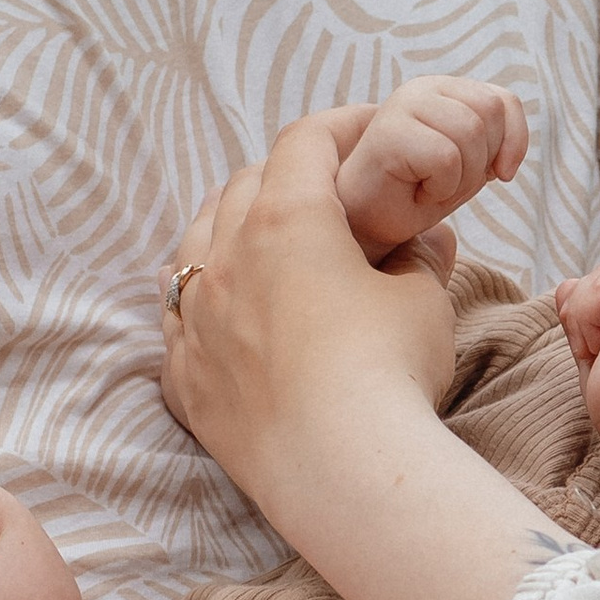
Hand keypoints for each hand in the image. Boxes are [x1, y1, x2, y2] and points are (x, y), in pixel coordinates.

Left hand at [162, 114, 454, 503]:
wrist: (341, 471)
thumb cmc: (389, 373)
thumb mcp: (423, 300)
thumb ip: (418, 257)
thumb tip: (423, 241)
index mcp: (288, 220)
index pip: (306, 143)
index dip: (340, 128)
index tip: (367, 133)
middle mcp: (227, 257)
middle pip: (244, 186)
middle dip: (285, 177)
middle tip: (324, 191)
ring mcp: (195, 319)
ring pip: (195, 245)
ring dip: (228, 229)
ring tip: (259, 239)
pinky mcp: (184, 377)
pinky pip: (176, 318)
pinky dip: (197, 300)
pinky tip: (212, 308)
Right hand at [336, 77, 529, 271]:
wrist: (367, 223)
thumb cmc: (416, 194)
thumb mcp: (468, 165)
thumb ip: (493, 140)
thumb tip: (510, 148)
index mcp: (445, 91)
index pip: (504, 101)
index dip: (515, 140)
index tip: (502, 175)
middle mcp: (423, 88)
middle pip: (490, 111)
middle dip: (482, 160)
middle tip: (450, 182)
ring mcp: (403, 104)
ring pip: (470, 131)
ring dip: (461, 177)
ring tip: (432, 186)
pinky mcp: (388, 130)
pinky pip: (446, 157)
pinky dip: (441, 187)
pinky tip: (417, 190)